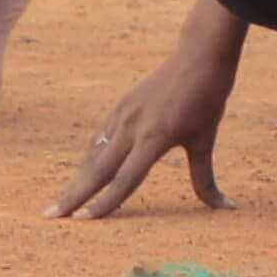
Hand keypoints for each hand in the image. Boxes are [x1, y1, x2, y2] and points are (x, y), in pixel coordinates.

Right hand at [51, 11, 240, 218]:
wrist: (198, 56)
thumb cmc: (207, 100)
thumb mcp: (205, 141)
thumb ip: (205, 179)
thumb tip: (226, 208)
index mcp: (154, 138)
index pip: (124, 180)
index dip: (104, 203)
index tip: (81, 220)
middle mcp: (132, 127)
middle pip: (97, 169)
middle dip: (73, 195)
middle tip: (50, 216)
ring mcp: (123, 114)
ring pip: (94, 154)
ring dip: (76, 179)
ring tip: (61, 201)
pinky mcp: (121, 106)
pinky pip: (100, 137)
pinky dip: (89, 158)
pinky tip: (82, 173)